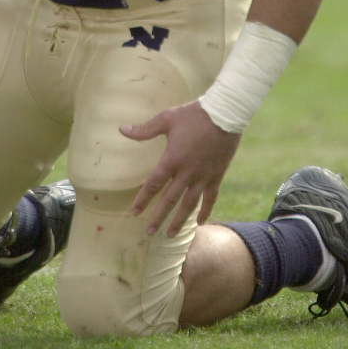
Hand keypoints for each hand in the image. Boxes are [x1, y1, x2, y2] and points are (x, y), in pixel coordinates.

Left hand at [120, 101, 240, 236]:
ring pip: (189, 204)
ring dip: (180, 220)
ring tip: (171, 234)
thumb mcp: (167, 118)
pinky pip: (211, 198)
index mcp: (172, 159)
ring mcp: (203, 176)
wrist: (225, 114)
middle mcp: (187, 172)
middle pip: (170, 199)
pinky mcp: (217, 175)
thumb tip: (122, 130)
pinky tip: (201, 222)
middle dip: (158, 217)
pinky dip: (206, 210)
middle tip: (149, 232)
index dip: (143, 199)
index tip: (134, 212)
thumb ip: (144, 129)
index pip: (154, 184)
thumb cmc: (193, 115)